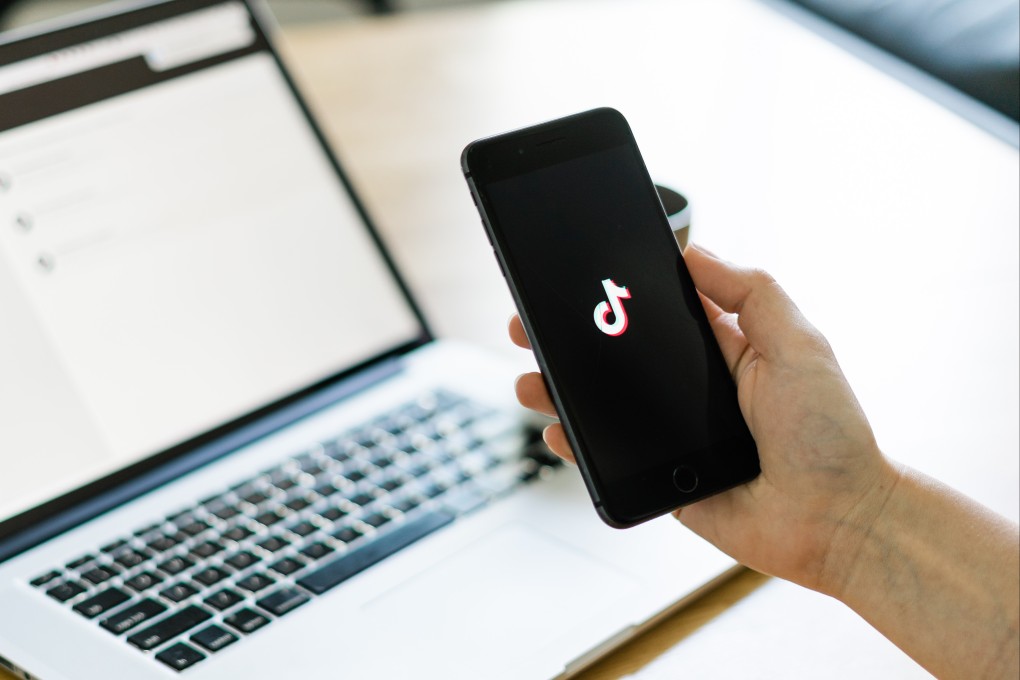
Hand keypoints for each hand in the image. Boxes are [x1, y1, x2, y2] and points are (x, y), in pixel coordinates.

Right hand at [510, 244, 897, 594]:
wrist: (837, 519)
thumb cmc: (828, 432)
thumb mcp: (798, 342)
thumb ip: (750, 292)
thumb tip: (693, 250)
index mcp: (723, 349)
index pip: (656, 313)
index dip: (616, 295)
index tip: (575, 279)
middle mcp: (692, 389)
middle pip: (618, 358)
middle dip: (570, 341)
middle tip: (528, 326)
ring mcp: (673, 435)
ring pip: (605, 407)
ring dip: (561, 390)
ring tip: (529, 378)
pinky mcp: (662, 478)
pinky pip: (610, 458)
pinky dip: (577, 445)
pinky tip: (555, 428)